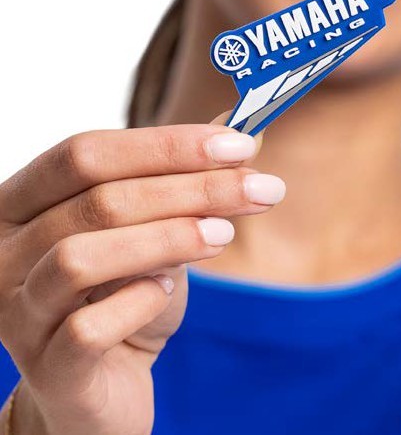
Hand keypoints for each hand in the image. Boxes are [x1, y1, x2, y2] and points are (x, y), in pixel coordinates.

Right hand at [0, 121, 284, 434]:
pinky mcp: (44, 368)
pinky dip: (139, 302)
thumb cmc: (125, 295)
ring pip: (83, 257)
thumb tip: (235, 128)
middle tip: (261, 189)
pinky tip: (166, 292)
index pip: (86, 152)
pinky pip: (86, 328)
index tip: (238, 145)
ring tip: (224, 236)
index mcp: (22, 200)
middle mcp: (3, 250)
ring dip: (169, 238)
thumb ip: (182, 181)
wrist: (103, 386)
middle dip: (191, 188)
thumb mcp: (155, 229)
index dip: (166, 144)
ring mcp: (15, 310)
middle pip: (97, 200)